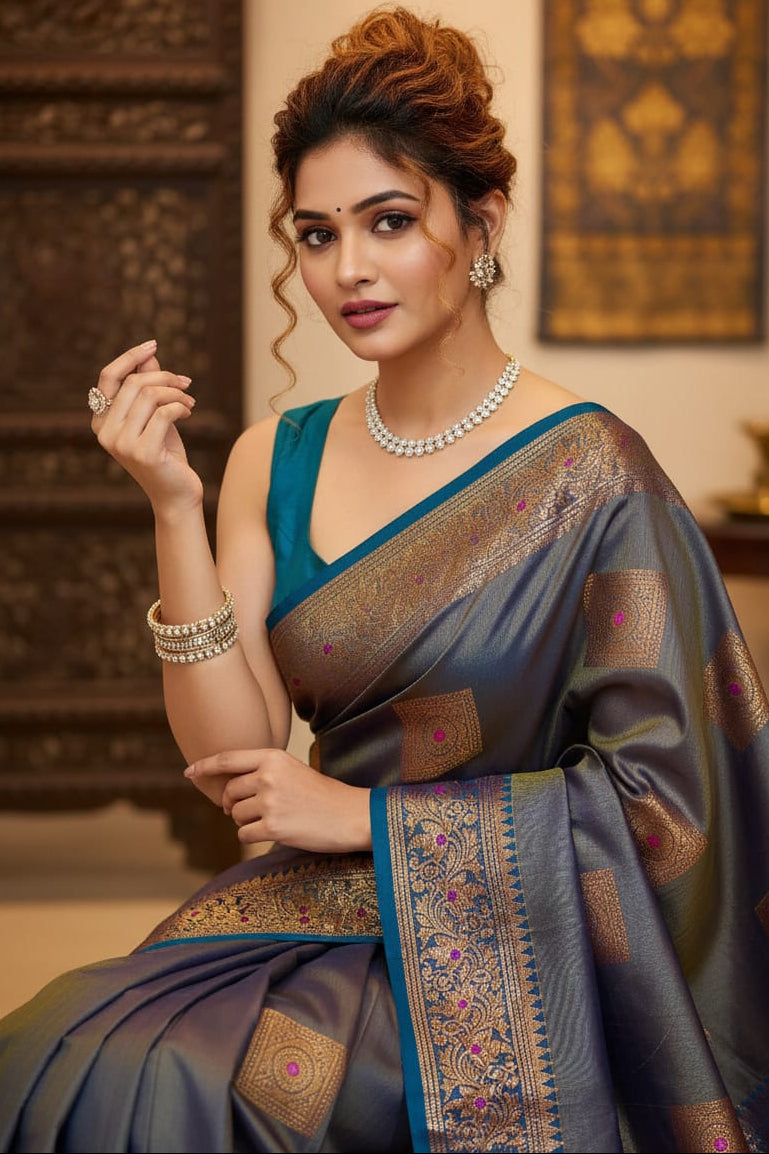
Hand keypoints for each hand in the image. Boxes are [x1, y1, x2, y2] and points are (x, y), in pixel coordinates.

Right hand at [91, 339, 202, 513]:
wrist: (177, 494)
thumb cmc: (166, 454)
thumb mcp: (155, 416)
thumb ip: (148, 387)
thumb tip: (149, 354)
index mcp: (101, 422)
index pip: (109, 377)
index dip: (130, 357)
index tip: (152, 344)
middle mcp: (105, 433)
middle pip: (135, 384)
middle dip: (165, 377)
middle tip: (185, 383)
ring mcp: (121, 444)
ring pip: (151, 396)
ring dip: (177, 394)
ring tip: (189, 402)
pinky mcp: (143, 453)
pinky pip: (165, 413)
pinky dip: (181, 407)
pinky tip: (188, 413)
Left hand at [184, 748, 371, 853]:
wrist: (350, 815)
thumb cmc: (321, 794)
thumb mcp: (292, 771)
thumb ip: (262, 772)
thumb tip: (227, 790)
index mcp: (272, 757)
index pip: (227, 759)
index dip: (204, 766)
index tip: (190, 772)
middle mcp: (268, 776)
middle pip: (229, 793)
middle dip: (234, 805)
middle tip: (252, 811)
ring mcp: (270, 801)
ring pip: (236, 815)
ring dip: (248, 822)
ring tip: (275, 819)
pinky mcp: (273, 826)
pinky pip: (244, 834)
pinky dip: (254, 837)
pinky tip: (276, 832)